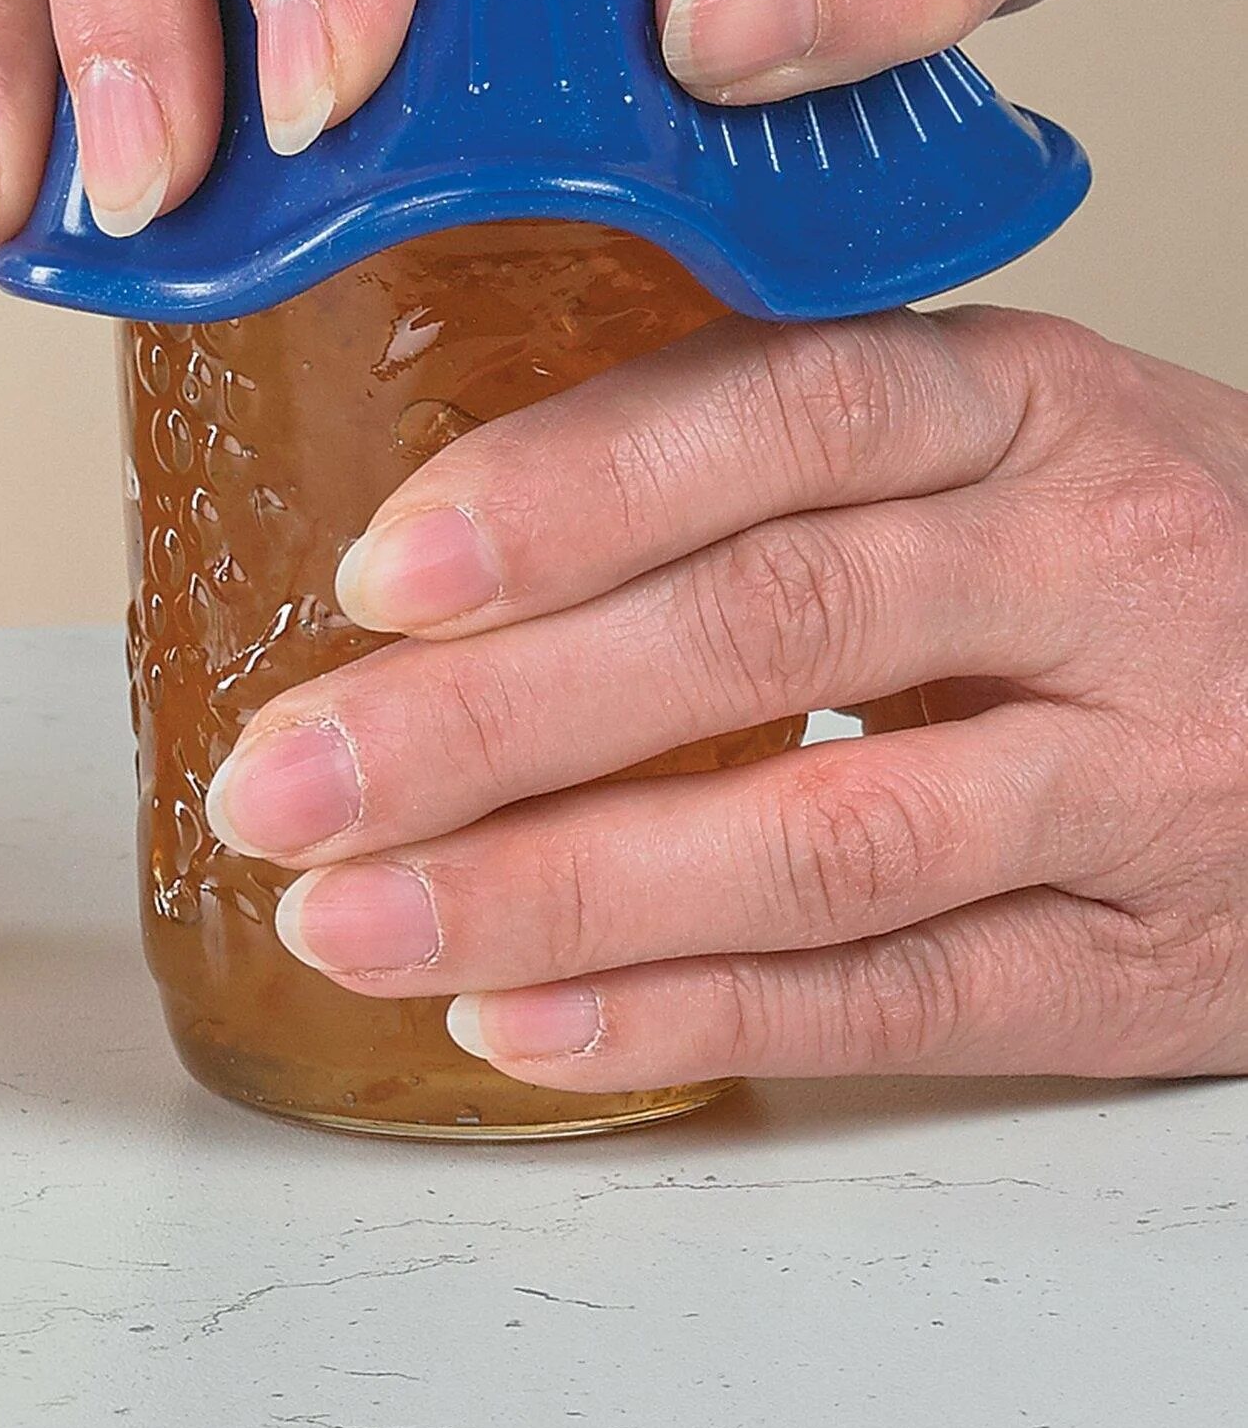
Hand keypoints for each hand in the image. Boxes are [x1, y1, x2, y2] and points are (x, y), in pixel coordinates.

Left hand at [196, 306, 1247, 1086]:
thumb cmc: (1119, 551)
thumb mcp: (983, 441)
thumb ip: (757, 453)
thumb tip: (447, 528)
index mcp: (1014, 403)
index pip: (781, 412)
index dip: (570, 492)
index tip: (378, 573)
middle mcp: (1083, 568)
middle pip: (767, 631)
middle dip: (493, 717)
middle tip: (288, 781)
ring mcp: (1132, 776)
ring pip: (821, 839)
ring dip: (553, 890)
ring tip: (351, 918)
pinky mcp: (1140, 963)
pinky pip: (898, 1001)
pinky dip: (688, 1017)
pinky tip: (516, 1023)